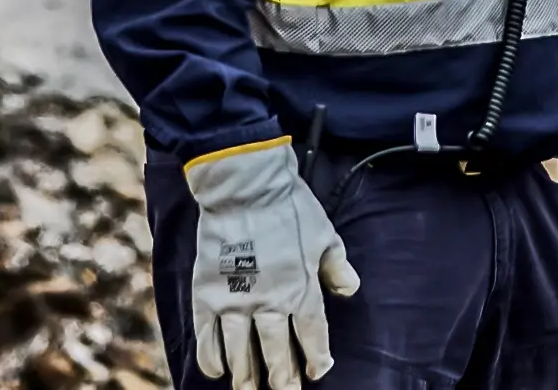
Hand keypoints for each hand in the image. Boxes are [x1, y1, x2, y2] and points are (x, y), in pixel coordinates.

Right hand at [184, 140, 360, 389]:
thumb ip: (337, 267)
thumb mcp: (325, 235)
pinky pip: (207, 337)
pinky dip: (212, 358)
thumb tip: (350, 290)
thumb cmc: (290, 207)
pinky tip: (218, 371)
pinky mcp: (206, 295)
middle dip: (283, 378)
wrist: (245, 187)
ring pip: (241, 353)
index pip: (312, 336)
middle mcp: (269, 303)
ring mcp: (235, 301)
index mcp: (302, 290)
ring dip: (247, 377)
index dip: (316, 358)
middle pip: (276, 353)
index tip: (318, 371)